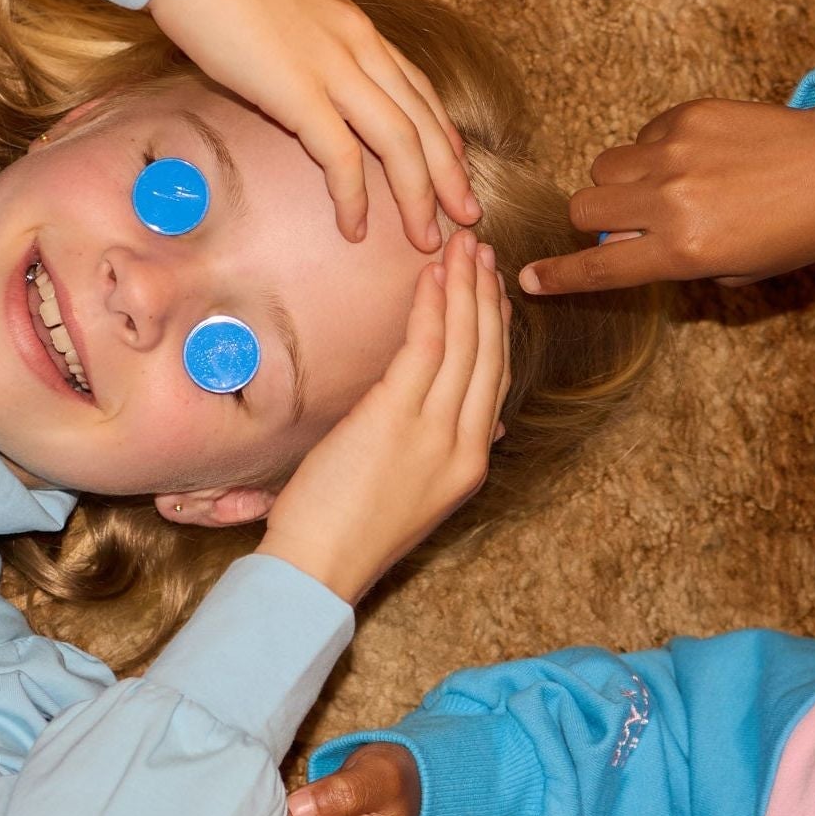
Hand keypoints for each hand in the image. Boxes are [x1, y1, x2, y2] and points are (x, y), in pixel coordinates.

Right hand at [147, 0, 479, 249]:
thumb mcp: (287, 18)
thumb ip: (312, 52)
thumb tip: (309, 87)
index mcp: (358, 28)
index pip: (418, 88)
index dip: (443, 133)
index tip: (457, 168)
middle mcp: (359, 45)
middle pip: (423, 120)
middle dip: (449, 174)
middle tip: (468, 215)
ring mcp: (333, 66)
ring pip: (399, 141)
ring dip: (418, 196)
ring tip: (425, 238)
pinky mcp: (298, 90)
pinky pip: (341, 155)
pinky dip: (353, 197)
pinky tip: (356, 228)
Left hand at [261, 232, 512, 604]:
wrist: (317, 569)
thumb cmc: (346, 532)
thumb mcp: (411, 492)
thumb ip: (440, 451)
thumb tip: (472, 423)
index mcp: (471, 464)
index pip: (495, 381)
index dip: (497, 329)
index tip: (493, 291)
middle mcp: (465, 445)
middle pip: (487, 354)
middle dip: (487, 295)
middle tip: (481, 250)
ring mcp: (435, 432)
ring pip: (462, 343)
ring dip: (464, 287)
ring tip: (461, 246)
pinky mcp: (397, 418)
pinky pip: (425, 347)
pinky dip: (432, 305)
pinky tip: (432, 276)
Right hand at [517, 98, 814, 295]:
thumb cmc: (798, 229)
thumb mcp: (739, 270)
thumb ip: (679, 263)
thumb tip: (631, 248)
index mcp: (685, 250)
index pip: (601, 269)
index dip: (559, 278)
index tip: (529, 278)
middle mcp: (671, 201)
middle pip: (584, 209)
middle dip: (592, 221)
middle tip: (625, 223)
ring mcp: (675, 153)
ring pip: (604, 166)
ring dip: (620, 182)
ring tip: (662, 186)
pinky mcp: (687, 115)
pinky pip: (642, 136)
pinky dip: (653, 151)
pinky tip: (695, 157)